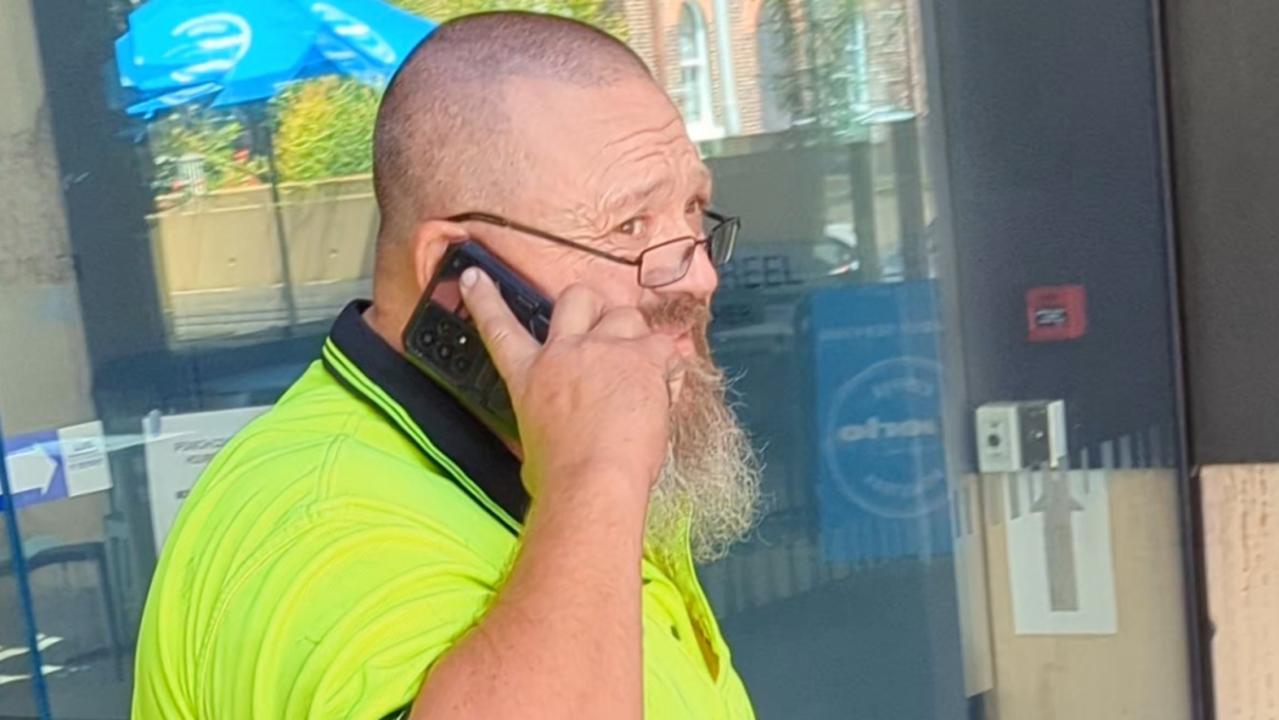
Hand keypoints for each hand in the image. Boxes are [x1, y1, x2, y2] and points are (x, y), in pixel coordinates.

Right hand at [459, 268, 682, 504]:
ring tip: (639, 369)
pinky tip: (665, 391)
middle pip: (576, 297)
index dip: (484, 298)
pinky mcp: (643, 359)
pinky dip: (669, 367)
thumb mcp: (534, 445)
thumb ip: (545, 424)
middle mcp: (565, 354)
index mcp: (530, 376)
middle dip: (591, 305)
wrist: (591, 482)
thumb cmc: (562, 476)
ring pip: (626, 314)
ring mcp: (605, 350)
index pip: (499, 326)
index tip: (474, 278)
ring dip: (634, 336)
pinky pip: (665, 346)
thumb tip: (552, 434)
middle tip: (601, 329)